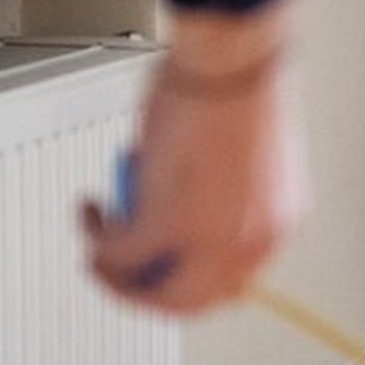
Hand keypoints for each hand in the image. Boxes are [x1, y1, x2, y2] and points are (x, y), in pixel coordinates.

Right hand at [83, 3, 302, 313]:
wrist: (230, 62)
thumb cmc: (238, 89)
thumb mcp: (240, 164)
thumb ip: (214, 199)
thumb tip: (172, 205)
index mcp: (274, 228)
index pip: (227, 283)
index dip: (184, 278)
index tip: (157, 264)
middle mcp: (249, 245)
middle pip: (188, 301)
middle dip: (143, 292)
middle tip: (115, 271)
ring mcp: (209, 240)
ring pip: (151, 291)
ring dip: (114, 274)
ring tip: (95, 248)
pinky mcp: (168, 224)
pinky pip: (121, 250)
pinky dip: (97, 236)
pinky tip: (90, 211)